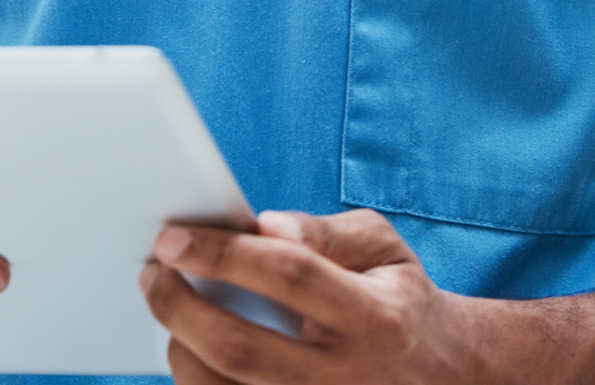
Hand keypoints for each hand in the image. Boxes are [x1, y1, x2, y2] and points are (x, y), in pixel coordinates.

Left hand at [140, 208, 479, 382]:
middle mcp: (344, 377)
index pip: (287, 274)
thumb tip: (264, 225)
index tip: (173, 237)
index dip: (223, 252)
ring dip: (181, 350)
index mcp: (372, 316)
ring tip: (169, 310)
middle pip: (240, 347)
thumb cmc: (398, 300)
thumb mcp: (384, 250)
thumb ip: (326, 233)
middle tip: (153, 273)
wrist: (441, 378)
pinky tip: (191, 353)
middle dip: (180, 305)